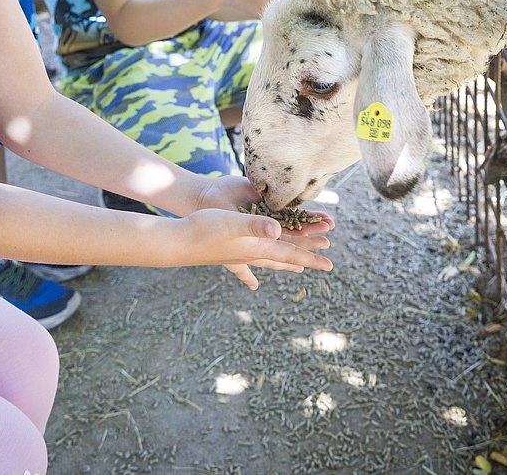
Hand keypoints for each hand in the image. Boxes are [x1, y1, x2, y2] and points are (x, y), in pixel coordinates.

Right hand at [193, 175, 334, 287]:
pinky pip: (249, 261)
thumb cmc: (203, 230)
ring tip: (297, 268)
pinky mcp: (228, 251)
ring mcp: (239, 254)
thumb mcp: (232, 223)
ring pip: (270, 259)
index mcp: (257, 246)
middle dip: (306, 258)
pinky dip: (256, 269)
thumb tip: (279, 230)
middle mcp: (251, 253)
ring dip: (286, 261)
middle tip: (326, 263)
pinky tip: (253, 283)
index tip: (330, 264)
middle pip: (285, 257)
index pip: (290, 253)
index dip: (311, 257)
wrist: (176, 242)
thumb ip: (255, 225)